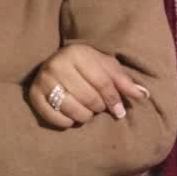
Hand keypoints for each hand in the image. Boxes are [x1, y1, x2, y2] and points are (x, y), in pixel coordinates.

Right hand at [27, 44, 149, 128]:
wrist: (56, 64)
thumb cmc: (86, 67)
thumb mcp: (105, 67)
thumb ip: (123, 81)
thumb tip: (143, 95)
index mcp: (77, 53)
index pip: (102, 83)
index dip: (114, 99)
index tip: (119, 111)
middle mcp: (57, 64)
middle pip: (89, 98)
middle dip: (98, 107)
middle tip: (98, 106)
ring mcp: (43, 80)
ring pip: (73, 110)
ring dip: (85, 116)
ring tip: (87, 111)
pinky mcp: (33, 95)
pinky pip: (55, 118)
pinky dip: (67, 122)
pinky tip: (71, 115)